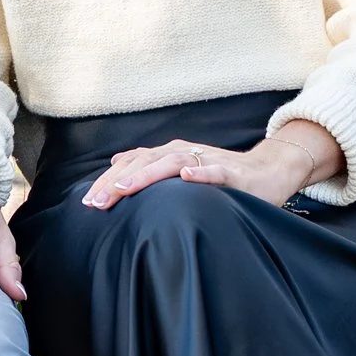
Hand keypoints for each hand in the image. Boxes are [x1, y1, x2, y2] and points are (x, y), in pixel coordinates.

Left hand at [82, 119, 343, 211]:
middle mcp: (183, 152)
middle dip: (118, 182)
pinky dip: (199, 174)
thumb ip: (151, 165)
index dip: (108, 182)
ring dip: (147, 175)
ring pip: (172, 163)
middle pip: (144, 162)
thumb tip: (117, 162)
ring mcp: (207, 160)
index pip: (132, 164)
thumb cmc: (222, 176)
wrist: (268, 171)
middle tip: (96, 203)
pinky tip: (185, 178)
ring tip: (125, 188)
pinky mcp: (232, 173)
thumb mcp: (181, 168)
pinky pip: (214, 171)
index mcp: (169, 154)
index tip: (87, 203)